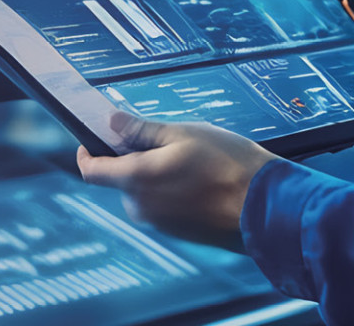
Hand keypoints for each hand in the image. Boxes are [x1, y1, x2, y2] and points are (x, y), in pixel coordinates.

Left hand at [77, 111, 277, 252]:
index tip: (91, 138)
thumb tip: (112, 121)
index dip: (87, 152)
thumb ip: (141, 129)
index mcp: (137, 180)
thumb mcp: (184, 133)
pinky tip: (203, 179)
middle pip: (122, 178)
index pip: (91, 170)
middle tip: (168, 140)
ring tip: (195, 160)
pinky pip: (165, 205)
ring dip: (159, 174)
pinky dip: (174, 190)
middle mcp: (142, 207)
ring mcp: (161, 223)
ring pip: (146, 191)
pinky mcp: (179, 232)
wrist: (267, 208)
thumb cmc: (229, 166)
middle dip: (136, 158)